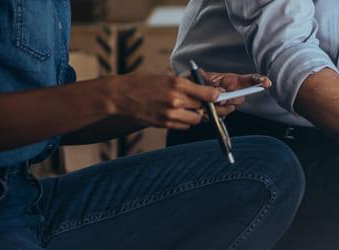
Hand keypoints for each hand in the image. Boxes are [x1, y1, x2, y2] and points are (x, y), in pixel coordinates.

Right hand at [104, 73, 220, 129]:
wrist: (119, 97)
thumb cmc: (140, 83)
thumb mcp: (163, 75)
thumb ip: (183, 81)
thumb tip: (202, 84)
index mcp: (177, 84)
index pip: (208, 93)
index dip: (217, 96)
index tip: (219, 95)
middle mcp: (176, 100)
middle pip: (204, 108)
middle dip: (208, 106)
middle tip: (210, 103)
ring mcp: (170, 114)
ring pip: (196, 119)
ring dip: (197, 115)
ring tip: (191, 108)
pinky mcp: (164, 124)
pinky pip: (184, 126)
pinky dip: (186, 121)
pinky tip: (181, 114)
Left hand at [192, 70, 271, 116]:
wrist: (178, 93)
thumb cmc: (188, 81)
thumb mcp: (196, 76)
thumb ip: (207, 80)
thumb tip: (220, 91)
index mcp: (228, 80)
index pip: (248, 80)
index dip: (258, 80)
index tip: (266, 83)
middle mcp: (228, 92)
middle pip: (240, 98)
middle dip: (232, 99)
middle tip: (220, 98)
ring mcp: (223, 104)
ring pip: (229, 109)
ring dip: (220, 108)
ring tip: (206, 104)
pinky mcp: (215, 114)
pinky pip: (219, 117)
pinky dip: (211, 115)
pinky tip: (203, 110)